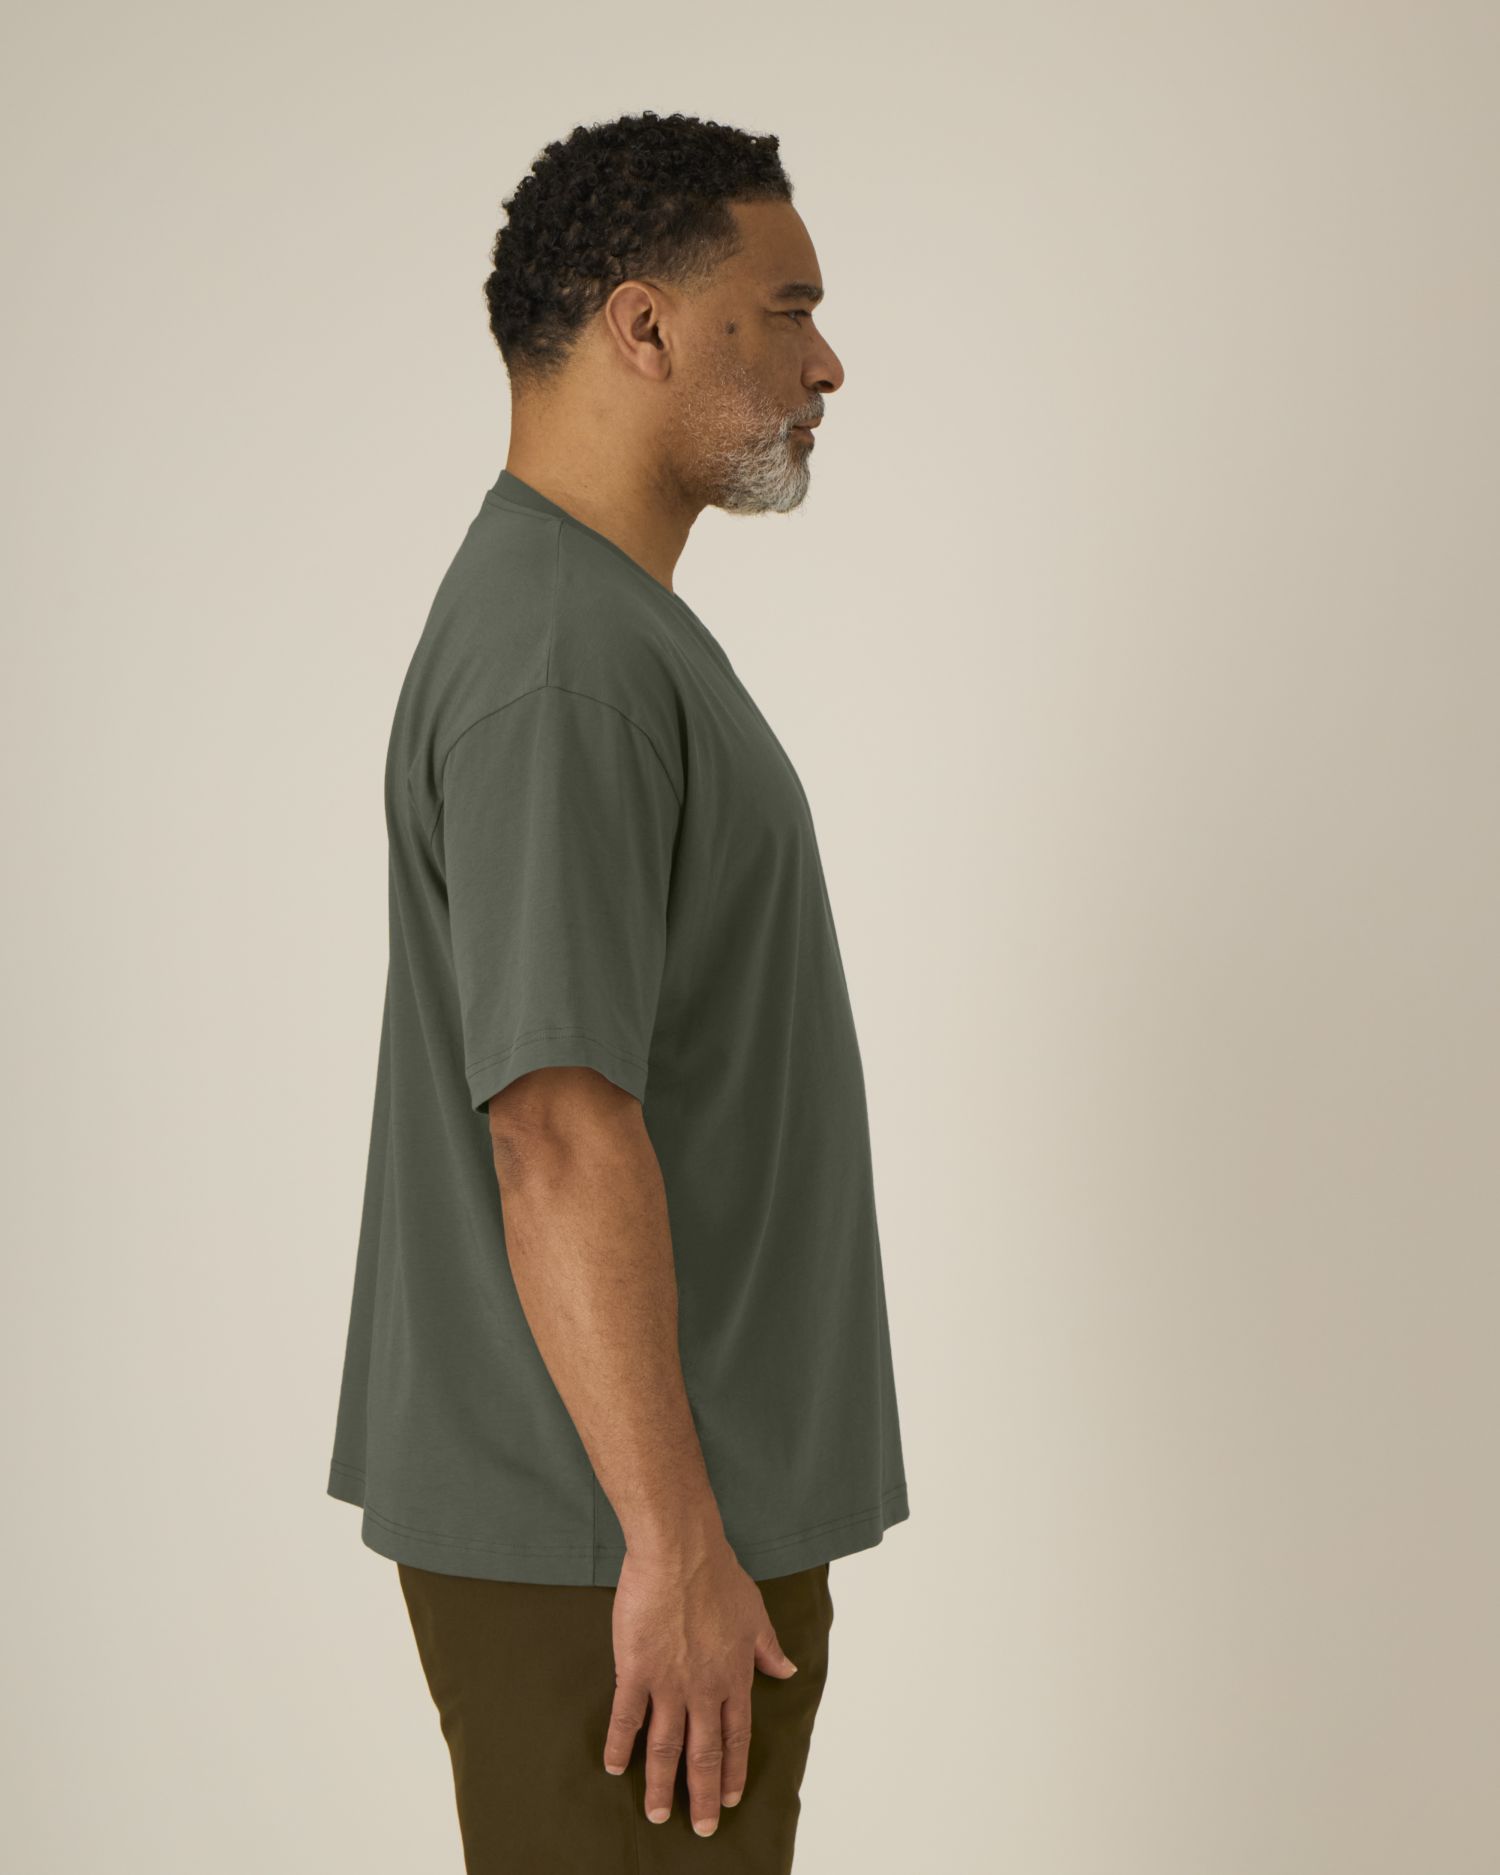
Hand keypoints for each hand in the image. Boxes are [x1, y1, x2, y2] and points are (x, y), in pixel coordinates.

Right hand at [604, 1535, 799, 1835]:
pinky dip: (621, 1745)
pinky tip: (614, 1767)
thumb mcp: (755, 1614)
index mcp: (735, 1676)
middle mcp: (704, 1689)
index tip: (733, 1799)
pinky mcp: (636, 1671)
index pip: (738, 1736)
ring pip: (666, 1747)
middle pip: (704, 1753)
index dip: (735, 1771)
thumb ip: (769, 1649)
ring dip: (663, 1784)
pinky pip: (626, 1718)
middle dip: (704, 1794)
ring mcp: (669, 1684)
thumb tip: (787, 1672)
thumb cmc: (718, 1576)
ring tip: (658, 1815)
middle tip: (702, 1828)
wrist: (680, 1554)